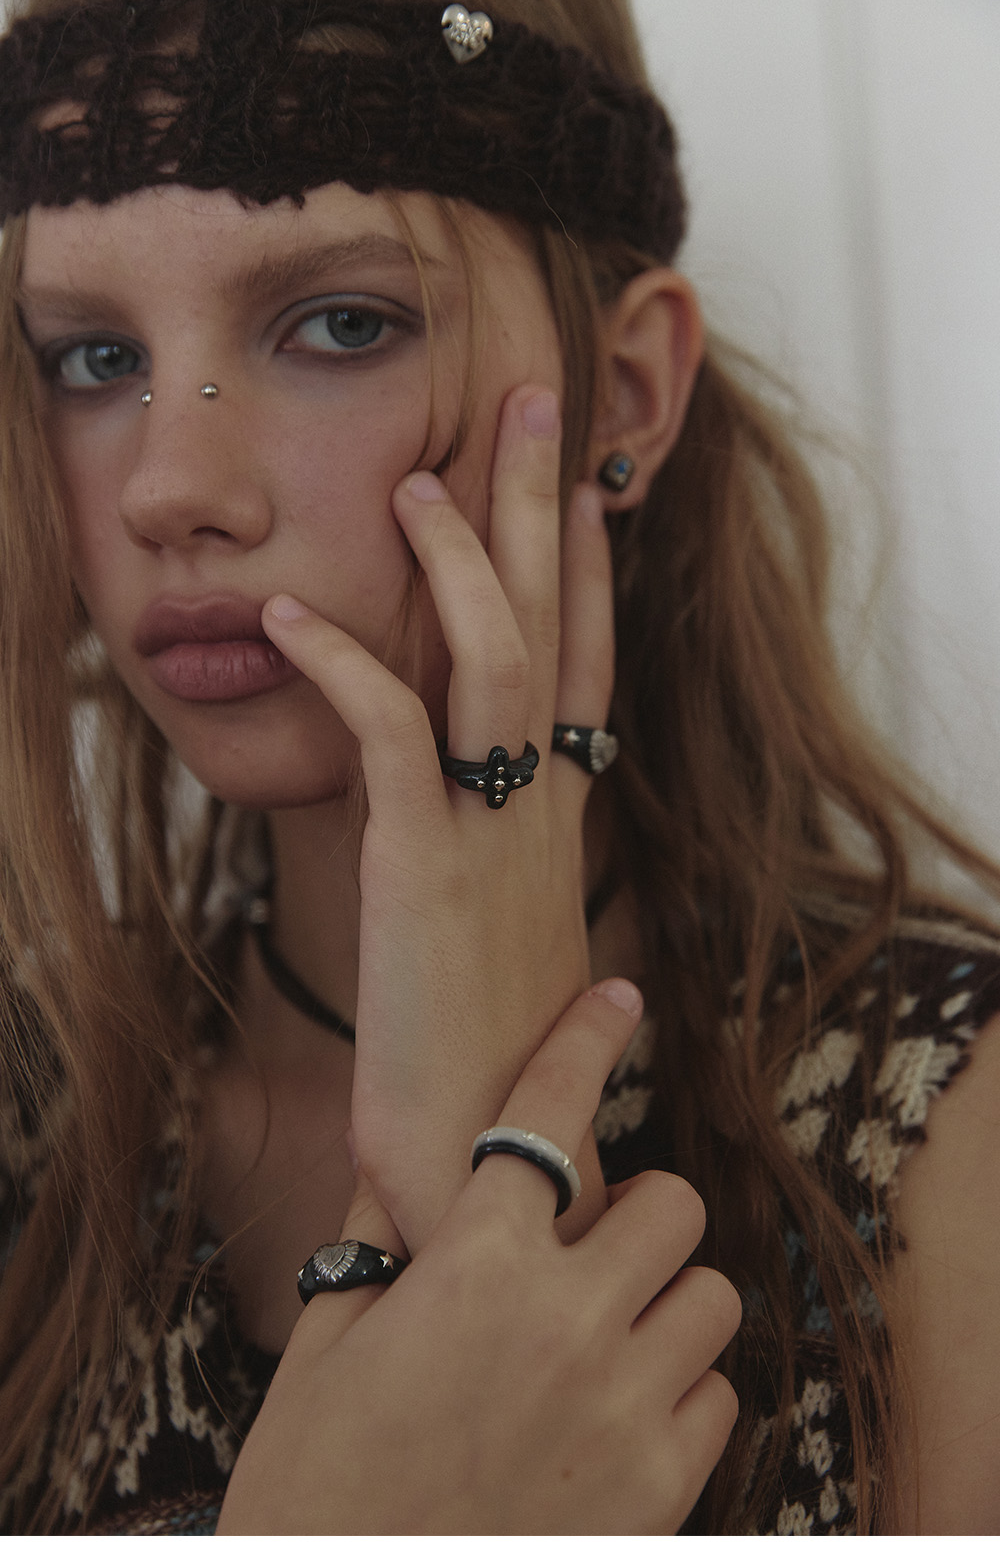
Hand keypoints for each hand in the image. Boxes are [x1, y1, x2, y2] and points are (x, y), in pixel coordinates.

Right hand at [216, 977, 741, 1536]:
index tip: (615, 1000)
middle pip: (671, 1204)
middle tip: (592, 1248)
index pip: (549, 1115)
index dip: (587, 1039)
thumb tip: (404, 1165)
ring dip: (665, 1302)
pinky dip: (681, 1391)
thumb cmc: (313, 1486)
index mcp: (474, 1268)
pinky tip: (621, 1409)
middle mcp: (565, 1322)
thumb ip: (378, 1242)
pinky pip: (717, 1398)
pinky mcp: (660, 1489)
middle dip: (636, 1213)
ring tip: (609, 1334)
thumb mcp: (324, 1345)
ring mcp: (623, 1407)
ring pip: (708, 1297)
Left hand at [262, 398, 616, 1246]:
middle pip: (554, 625)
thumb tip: (459, 829)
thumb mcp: (494, 942)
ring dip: (457, 557)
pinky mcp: (424, 866)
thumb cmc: (486, 1071)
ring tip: (417, 477)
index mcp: (557, 824)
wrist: (489, 1165)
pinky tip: (291, 617)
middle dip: (541, 506)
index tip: (586, 482)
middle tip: (530, 398)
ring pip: (492, 656)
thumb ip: (483, 869)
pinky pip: (392, 735)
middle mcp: (540, 812)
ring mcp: (489, 834)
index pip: (585, 665)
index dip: (587, 568)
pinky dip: (345, 664)